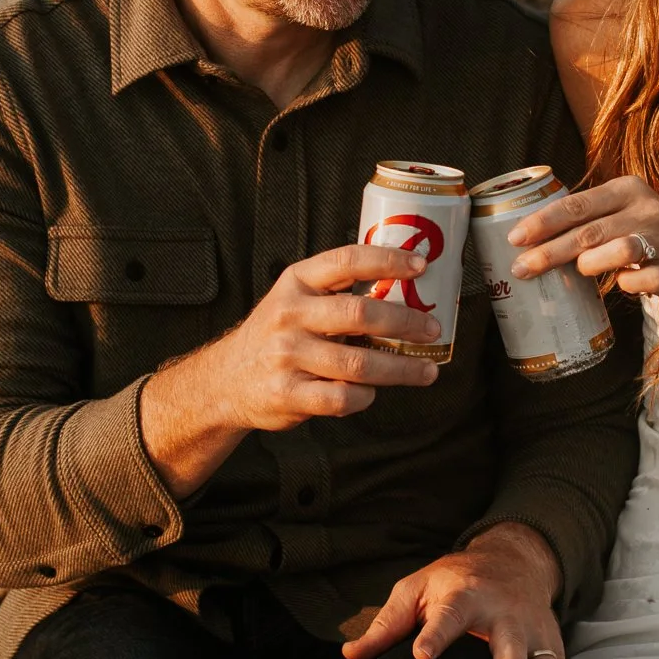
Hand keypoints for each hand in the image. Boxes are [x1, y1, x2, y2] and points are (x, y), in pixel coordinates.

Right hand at [137, 242, 442, 495]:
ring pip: (358, 362)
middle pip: (360, 314)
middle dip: (405, 322)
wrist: (226, 380)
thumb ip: (337, 293)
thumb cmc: (277, 335)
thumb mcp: (296, 300)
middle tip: (432, 330)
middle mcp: (289, 314)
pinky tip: (371, 393)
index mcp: (296, 282)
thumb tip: (405, 290)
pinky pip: (342, 398)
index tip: (421, 266)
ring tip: (425, 371)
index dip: (387, 261)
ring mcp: (286, 355)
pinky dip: (365, 397)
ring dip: (400, 369)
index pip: (346, 261)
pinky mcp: (287, 393)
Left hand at [342, 523, 572, 658]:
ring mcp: (533, 632)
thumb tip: (349, 655)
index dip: (436, 635)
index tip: (421, 656)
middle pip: (509, 639)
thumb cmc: (453, 581)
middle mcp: (504, 614)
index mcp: (465, 596)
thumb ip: (387, 623)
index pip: (448, 615)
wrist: (512, 559)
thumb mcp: (416, 589)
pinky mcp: (551, 648)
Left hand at [508, 175, 658, 314]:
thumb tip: (528, 240)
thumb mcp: (623, 214)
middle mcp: (648, 209)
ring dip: (590, 264)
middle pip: (590, 231)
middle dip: (550, 251)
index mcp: (628, 188)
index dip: (543, 221)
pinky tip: (622, 285)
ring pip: (619, 250)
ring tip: (577, 271)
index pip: (577, 204)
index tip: (515, 238)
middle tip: (521, 269)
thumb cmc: (646, 238)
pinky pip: (642, 280)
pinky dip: (626, 285)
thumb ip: (587, 219)